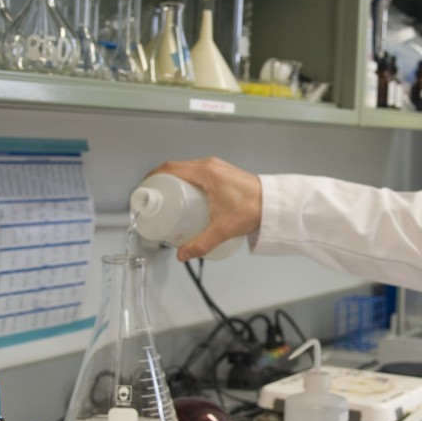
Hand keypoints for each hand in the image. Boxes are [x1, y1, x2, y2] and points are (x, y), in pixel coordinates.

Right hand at [147, 157, 262, 260]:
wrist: (274, 204)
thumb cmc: (253, 208)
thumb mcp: (222, 229)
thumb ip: (200, 244)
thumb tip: (183, 254)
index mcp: (205, 173)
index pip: (170, 169)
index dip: (154, 177)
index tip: (147, 188)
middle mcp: (210, 166)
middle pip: (177, 168)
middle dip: (163, 181)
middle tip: (155, 196)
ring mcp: (218, 168)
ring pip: (188, 169)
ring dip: (176, 180)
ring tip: (169, 198)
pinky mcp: (224, 174)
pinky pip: (199, 173)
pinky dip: (188, 181)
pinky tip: (188, 197)